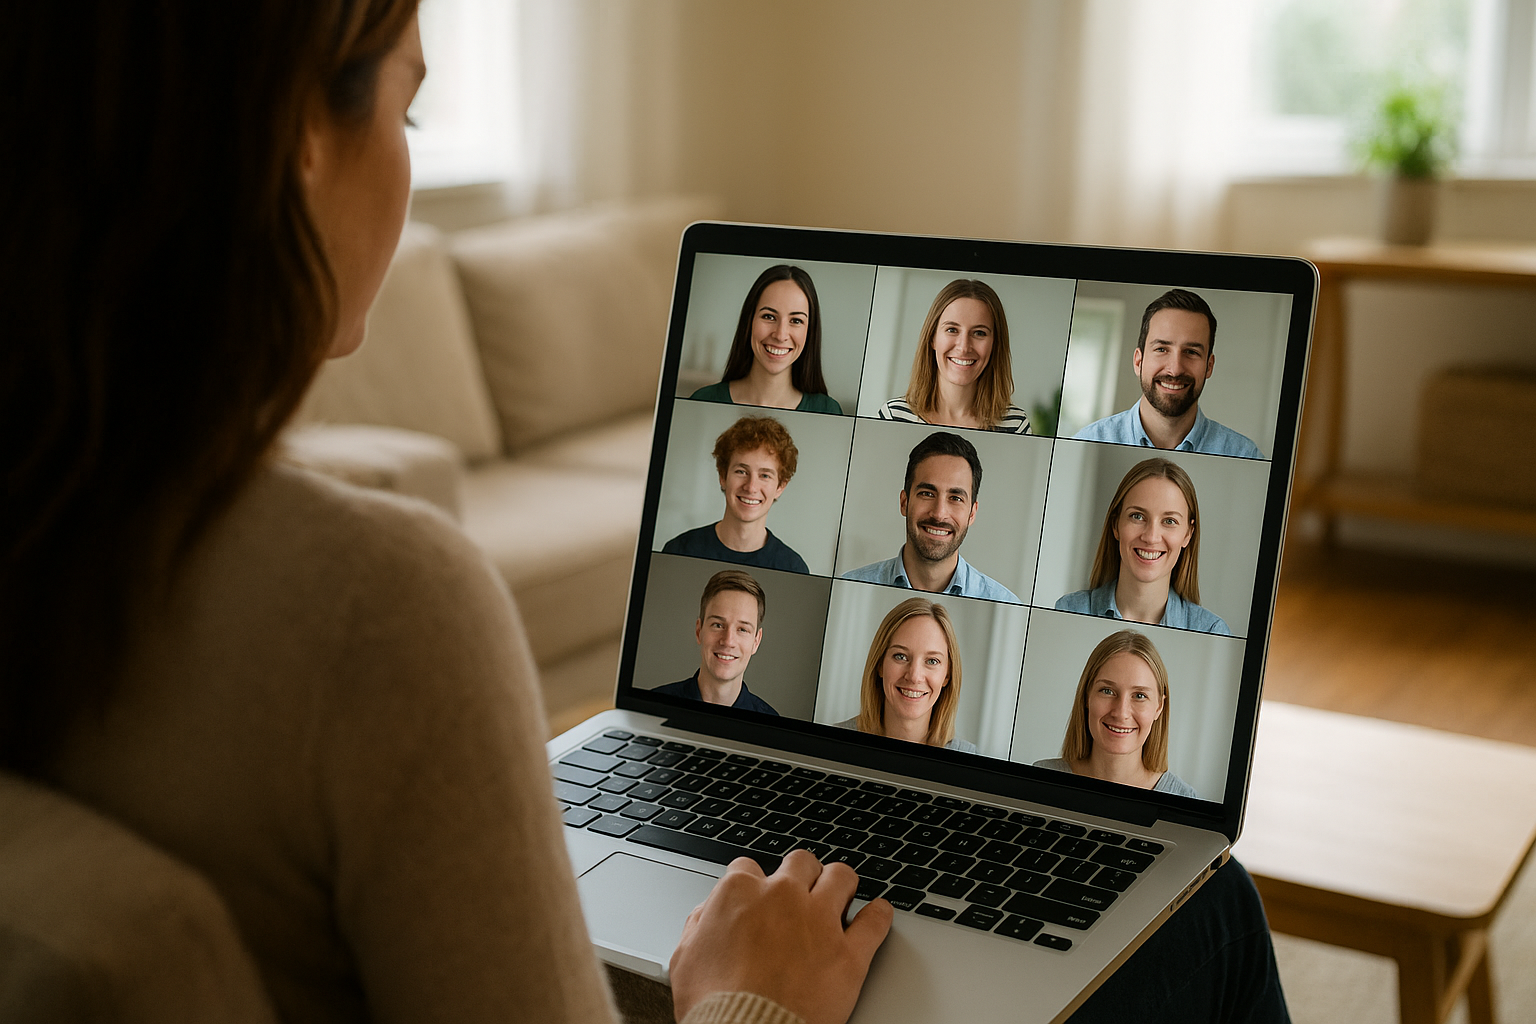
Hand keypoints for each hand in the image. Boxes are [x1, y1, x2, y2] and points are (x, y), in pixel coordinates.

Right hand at [669, 851, 892, 1023]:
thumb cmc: (713, 1005)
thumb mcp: (684, 960)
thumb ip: (699, 926)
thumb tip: (707, 914)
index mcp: (739, 893)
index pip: (747, 868)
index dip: (752, 883)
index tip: (757, 895)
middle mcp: (783, 896)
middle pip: (800, 862)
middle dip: (800, 875)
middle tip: (801, 892)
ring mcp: (819, 921)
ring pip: (841, 877)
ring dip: (840, 884)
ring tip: (840, 894)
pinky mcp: (849, 953)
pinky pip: (875, 922)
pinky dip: (879, 915)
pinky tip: (878, 913)